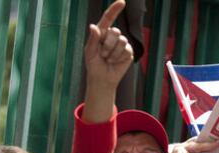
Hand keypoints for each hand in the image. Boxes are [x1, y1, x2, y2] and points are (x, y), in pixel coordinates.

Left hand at [82, 0, 133, 122]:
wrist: (102, 79)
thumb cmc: (94, 65)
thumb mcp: (89, 52)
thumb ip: (92, 39)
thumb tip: (93, 26)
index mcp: (102, 33)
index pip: (108, 18)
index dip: (115, 9)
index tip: (122, 2)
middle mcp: (113, 37)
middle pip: (115, 31)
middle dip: (108, 44)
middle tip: (103, 55)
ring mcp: (122, 44)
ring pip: (122, 41)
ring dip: (113, 53)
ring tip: (108, 59)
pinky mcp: (128, 52)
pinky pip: (127, 50)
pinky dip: (119, 57)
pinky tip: (115, 62)